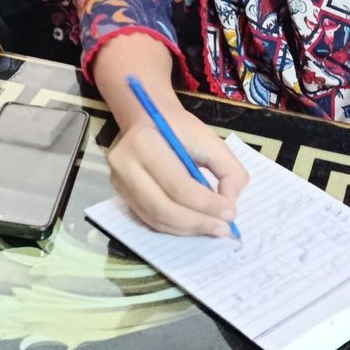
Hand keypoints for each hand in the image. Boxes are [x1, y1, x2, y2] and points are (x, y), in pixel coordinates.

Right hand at [108, 110, 247, 237]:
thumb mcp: (211, 140)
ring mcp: (119, 182)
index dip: (206, 204)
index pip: (178, 185)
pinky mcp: (122, 194)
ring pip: (156, 218)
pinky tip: (195, 226)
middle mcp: (124, 165)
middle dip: (198, 222)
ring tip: (213, 230)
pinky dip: (176, 228)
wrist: (148, 119)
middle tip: (224, 229)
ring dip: (188, 230)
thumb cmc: (181, 129)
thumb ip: (229, 171)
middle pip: (163, 207)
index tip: (230, 213)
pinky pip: (150, 219)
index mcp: (145, 143)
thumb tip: (229, 206)